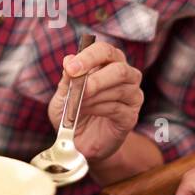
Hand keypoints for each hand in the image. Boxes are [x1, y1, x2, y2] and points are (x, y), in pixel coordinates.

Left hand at [47, 39, 143, 162]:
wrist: (77, 143)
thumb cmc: (71, 114)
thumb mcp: (62, 97)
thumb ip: (67, 80)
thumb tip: (69, 59)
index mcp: (108, 63)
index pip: (104, 51)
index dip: (89, 57)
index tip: (71, 67)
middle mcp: (126, 76)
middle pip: (119, 68)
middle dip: (96, 78)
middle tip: (79, 89)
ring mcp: (132, 96)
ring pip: (118, 89)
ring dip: (93, 98)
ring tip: (77, 106)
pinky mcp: (131, 116)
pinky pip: (117, 108)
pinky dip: (98, 110)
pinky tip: (88, 113)